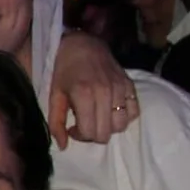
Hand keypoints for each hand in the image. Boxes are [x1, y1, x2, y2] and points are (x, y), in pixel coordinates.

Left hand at [47, 31, 137, 147]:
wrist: (82, 43)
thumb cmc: (64, 70)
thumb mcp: (54, 95)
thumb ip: (56, 122)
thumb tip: (63, 146)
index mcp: (84, 95)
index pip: (90, 132)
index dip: (80, 136)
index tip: (73, 128)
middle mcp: (105, 93)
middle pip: (106, 133)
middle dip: (93, 134)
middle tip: (85, 124)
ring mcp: (120, 88)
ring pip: (121, 126)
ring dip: (109, 127)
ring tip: (98, 118)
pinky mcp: (130, 85)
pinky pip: (134, 112)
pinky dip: (124, 117)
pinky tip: (112, 111)